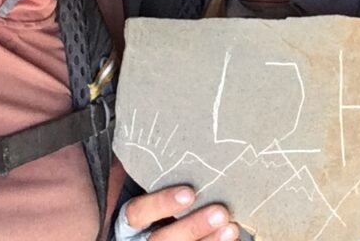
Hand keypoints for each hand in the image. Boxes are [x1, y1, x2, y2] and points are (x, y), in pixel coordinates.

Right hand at [114, 185, 238, 240]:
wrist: (157, 221)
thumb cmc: (155, 195)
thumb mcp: (143, 185)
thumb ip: (150, 173)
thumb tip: (165, 129)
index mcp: (128, 221)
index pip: (136, 214)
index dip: (161, 204)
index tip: (189, 193)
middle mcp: (139, 240)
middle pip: (160, 240)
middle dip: (192, 228)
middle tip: (220, 212)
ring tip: (230, 228)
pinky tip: (231, 237)